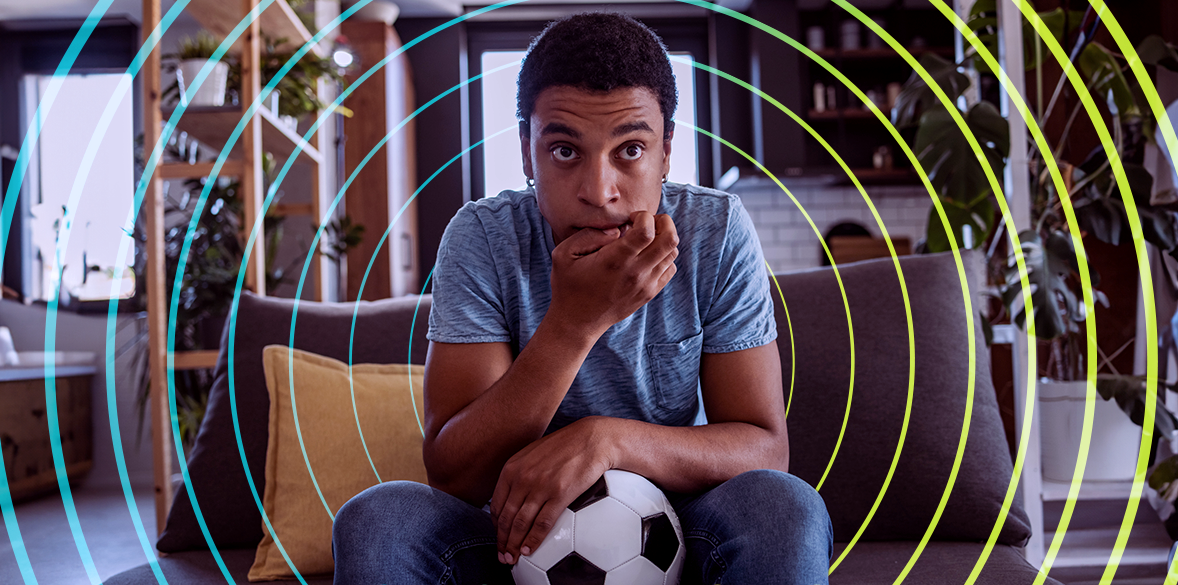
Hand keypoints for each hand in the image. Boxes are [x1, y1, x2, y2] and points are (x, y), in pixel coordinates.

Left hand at [489, 417, 613, 564]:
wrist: (593, 439)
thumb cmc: (565, 447)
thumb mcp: (534, 454)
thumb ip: (520, 473)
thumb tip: (514, 495)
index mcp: (512, 468)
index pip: (496, 505)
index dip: (495, 527)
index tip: (499, 539)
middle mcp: (522, 477)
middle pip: (505, 518)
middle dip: (502, 541)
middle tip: (503, 557)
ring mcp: (540, 486)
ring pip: (520, 523)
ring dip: (514, 545)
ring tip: (513, 559)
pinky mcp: (559, 494)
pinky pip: (542, 523)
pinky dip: (533, 540)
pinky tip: (529, 550)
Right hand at [549, 211, 678, 338]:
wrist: (577, 322)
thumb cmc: (568, 285)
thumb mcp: (564, 254)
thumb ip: (589, 234)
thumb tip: (617, 230)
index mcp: (615, 260)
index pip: (647, 230)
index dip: (643, 216)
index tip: (630, 218)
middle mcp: (635, 272)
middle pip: (669, 239)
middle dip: (663, 221)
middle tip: (645, 222)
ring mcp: (646, 284)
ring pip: (672, 252)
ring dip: (663, 238)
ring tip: (644, 238)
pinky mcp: (650, 293)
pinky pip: (670, 268)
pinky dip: (664, 256)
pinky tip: (646, 255)